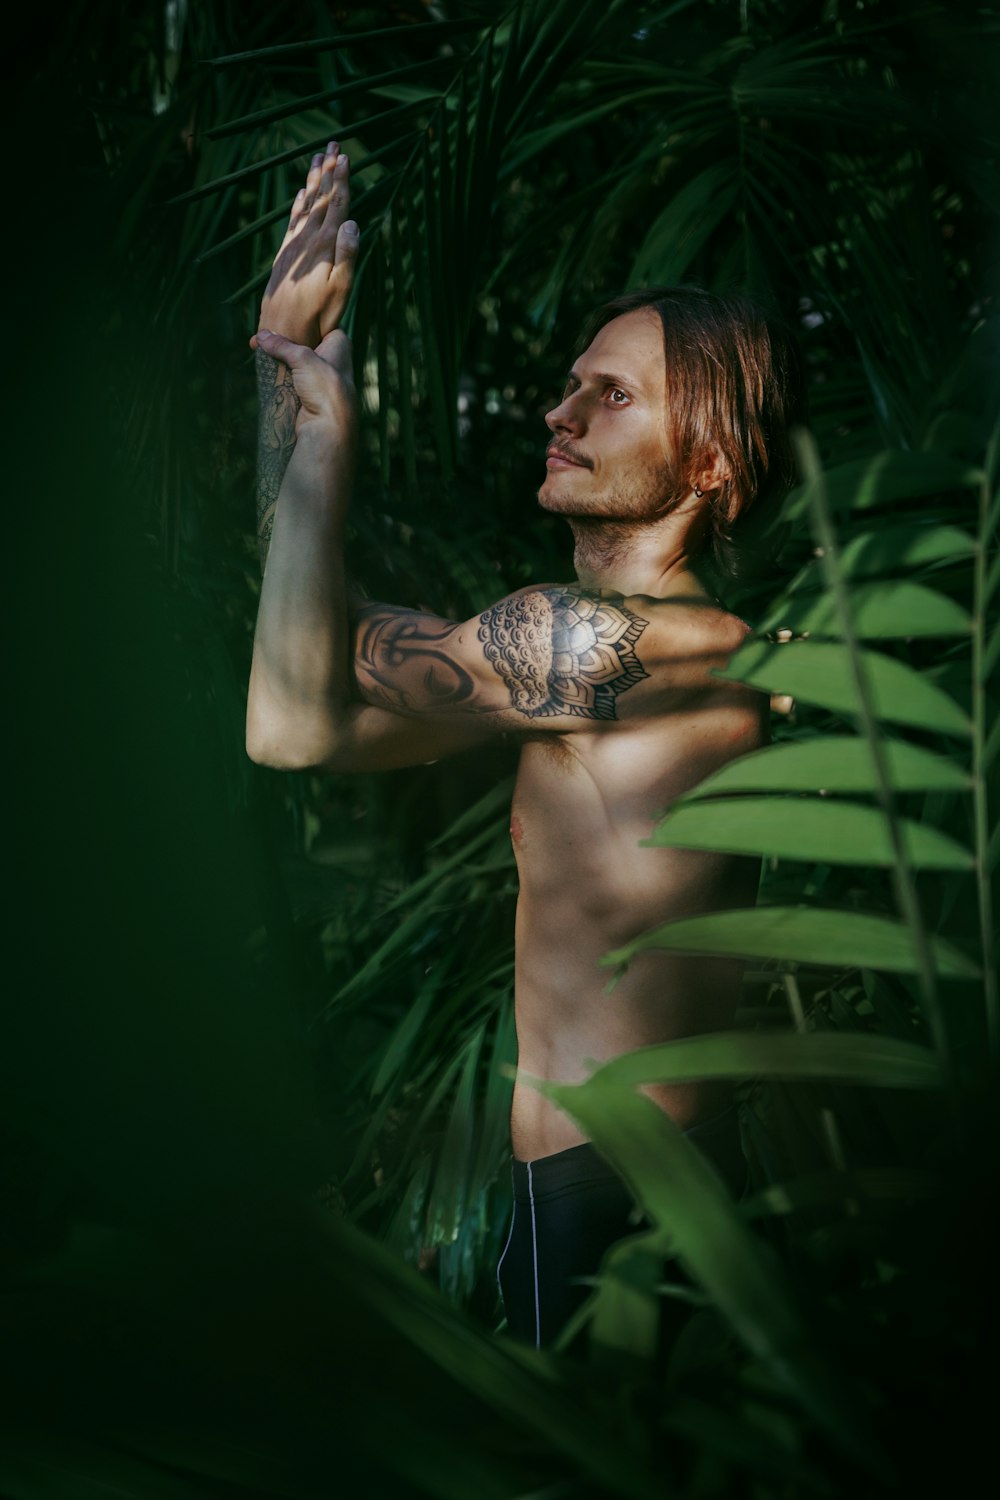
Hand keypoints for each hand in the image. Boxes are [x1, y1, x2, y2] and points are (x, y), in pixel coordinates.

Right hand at [251, 328, 356, 431]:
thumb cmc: (325, 389)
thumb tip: (261, 336)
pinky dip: (281, 373)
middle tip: (263, 335)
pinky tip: (266, 367)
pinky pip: (292, 377)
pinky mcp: (310, 393)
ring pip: (297, 361)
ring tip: (258, 348)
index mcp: (340, 345)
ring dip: (280, 358)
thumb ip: (282, 345)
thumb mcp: (303, 359)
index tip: (281, 318)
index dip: (302, 321)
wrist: (327, 428)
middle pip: (305, 342)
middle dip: (284, 340)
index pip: (320, 325)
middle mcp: (333, 359)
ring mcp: (321, 377)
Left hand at [258, 142, 357, 347]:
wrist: (282, 330)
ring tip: (317, 158)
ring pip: (305, 204)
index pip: (335, 205)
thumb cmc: (318, 316)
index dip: (341, 180)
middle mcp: (307, 239)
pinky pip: (292, 220)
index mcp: (324, 245)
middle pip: (320, 198)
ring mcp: (293, 245)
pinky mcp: (285, 255)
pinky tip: (300, 194)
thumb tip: (352, 223)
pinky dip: (298, 204)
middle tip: (333, 144)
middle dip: (327, 170)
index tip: (344, 155)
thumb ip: (347, 256)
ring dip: (312, 181)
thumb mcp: (340, 290)